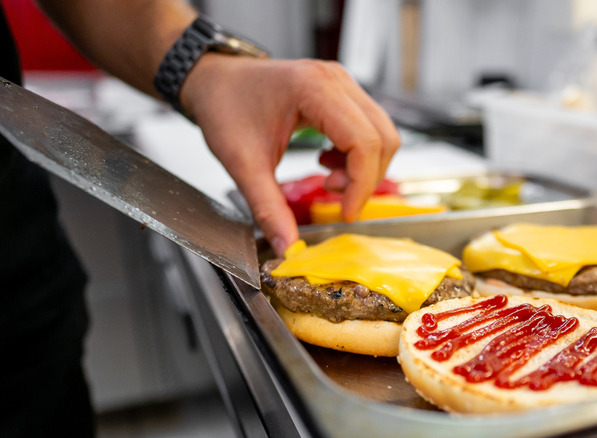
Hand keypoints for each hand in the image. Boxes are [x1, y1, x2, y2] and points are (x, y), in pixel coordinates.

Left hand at [180, 54, 400, 255]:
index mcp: (314, 89)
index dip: (360, 184)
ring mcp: (342, 83)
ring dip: (363, 168)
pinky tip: (327, 163)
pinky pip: (369, 127)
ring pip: (382, 133)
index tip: (344, 213)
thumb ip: (268, 208)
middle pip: (383, 138)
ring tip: (327, 180)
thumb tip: (288, 247)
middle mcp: (335, 80)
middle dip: (365, 179)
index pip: (364, 142)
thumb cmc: (224, 108)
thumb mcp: (243, 165)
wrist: (214, 81)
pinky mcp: (341, 93)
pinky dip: (357, 156)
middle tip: (332, 198)